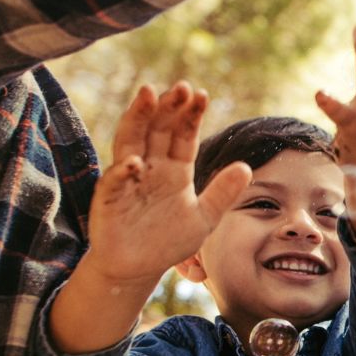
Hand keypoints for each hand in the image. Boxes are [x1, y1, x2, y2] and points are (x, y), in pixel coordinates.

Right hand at [79, 84, 250, 288]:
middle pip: (157, 129)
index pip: (183, 135)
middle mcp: (149, 166)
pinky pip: (115, 181)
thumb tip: (246, 167)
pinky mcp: (109, 199)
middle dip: (168, 107)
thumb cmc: (167, 241)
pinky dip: (123, 170)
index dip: (191, 115)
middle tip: (181, 87)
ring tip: (148, 94)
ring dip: (138, 118)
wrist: (139, 268)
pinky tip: (135, 161)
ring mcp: (127, 179)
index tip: (201, 94)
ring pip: (131, 141)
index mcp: (173, 169)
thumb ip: (223, 193)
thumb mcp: (204, 218)